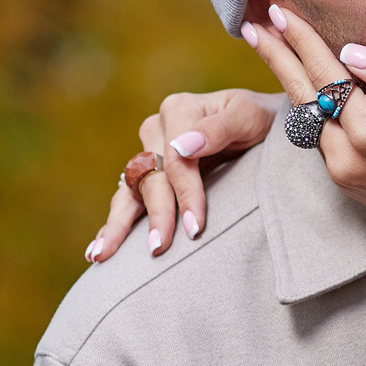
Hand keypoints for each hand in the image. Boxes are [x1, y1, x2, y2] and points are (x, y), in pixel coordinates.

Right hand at [89, 89, 282, 262]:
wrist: (267, 126)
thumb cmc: (262, 120)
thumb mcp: (249, 116)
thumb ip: (219, 128)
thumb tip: (183, 147)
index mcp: (179, 110)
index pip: (176, 160)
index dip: (185, 195)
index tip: (195, 228)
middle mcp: (157, 130)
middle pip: (151, 178)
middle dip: (157, 216)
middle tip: (159, 249)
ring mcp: (150, 153)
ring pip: (130, 190)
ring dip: (117, 224)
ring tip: (102, 255)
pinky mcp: (151, 175)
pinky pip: (129, 199)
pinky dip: (116, 223)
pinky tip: (98, 249)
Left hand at [243, 6, 365, 261]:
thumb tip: (351, 52)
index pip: (324, 73)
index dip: (301, 40)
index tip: (279, 12)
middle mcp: (344, 153)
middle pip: (299, 94)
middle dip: (275, 57)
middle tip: (251, 26)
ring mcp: (339, 171)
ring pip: (304, 116)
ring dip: (287, 80)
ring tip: (270, 48)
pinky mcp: (344, 181)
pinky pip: (317, 134)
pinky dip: (307, 105)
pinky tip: (303, 86)